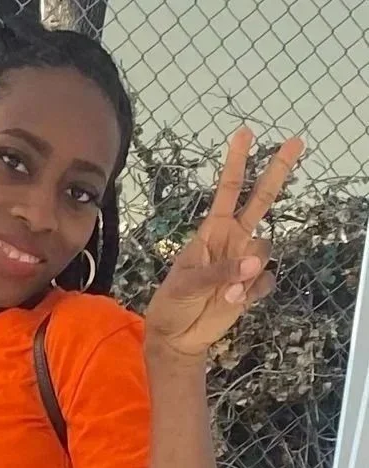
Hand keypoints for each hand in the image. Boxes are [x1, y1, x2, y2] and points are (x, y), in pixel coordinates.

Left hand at [145, 128, 302, 358]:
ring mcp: (245, 261)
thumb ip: (219, 272)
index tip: (244, 133)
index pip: (228, 190)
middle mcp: (232, 239)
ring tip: (222, 292)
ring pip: (266, 248)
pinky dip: (251, 292)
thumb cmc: (172, 302)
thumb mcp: (186, 284)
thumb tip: (252, 263)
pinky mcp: (254, 285)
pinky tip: (232, 301)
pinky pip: (266, 280)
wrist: (178, 334)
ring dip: (246, 271)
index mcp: (211, 230)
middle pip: (261, 200)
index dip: (236, 162)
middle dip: (276, 171)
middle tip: (296, 142)